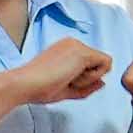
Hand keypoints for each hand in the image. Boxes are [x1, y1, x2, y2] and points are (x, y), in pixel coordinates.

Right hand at [0, 35, 115, 109]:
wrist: (26, 84)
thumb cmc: (38, 88)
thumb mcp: (66, 89)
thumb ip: (86, 86)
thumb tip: (103, 83)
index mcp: (67, 49)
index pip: (90, 64)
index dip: (83, 79)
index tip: (64, 82)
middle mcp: (73, 43)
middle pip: (98, 63)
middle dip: (88, 78)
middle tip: (66, 82)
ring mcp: (78, 45)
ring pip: (103, 64)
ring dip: (89, 78)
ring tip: (67, 79)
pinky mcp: (83, 52)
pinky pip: (106, 65)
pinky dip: (93, 77)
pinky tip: (74, 78)